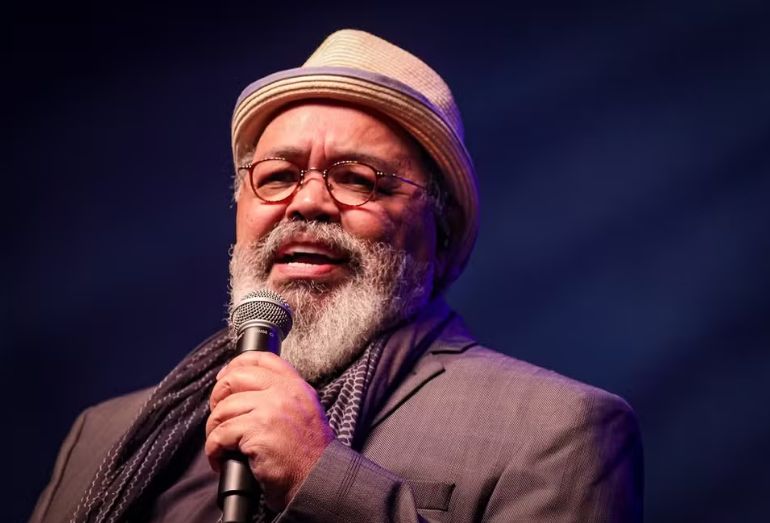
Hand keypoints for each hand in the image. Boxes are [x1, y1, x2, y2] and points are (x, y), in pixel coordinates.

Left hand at [205, 351, 334, 509]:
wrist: (317, 478)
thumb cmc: (307, 453)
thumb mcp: (305, 411)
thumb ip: (283, 396)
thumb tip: (246, 390)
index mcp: (295, 385)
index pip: (262, 359)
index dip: (236, 364)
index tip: (224, 377)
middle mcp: (283, 392)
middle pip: (235, 378)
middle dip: (217, 396)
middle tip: (218, 416)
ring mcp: (270, 409)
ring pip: (223, 409)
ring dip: (214, 428)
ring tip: (219, 444)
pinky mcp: (257, 430)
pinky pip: (221, 434)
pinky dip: (213, 449)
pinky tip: (219, 458)